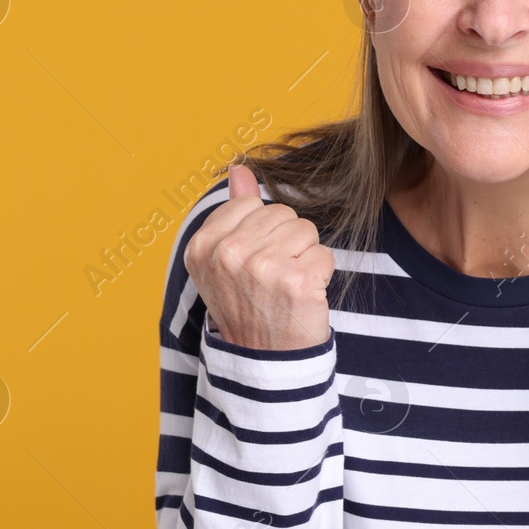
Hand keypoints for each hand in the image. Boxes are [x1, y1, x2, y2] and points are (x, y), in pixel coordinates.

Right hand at [182, 164, 334, 351]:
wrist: (263, 360)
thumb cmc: (247, 306)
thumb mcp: (224, 260)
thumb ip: (233, 210)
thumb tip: (239, 168)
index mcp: (203, 246)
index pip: (252, 204)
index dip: (262, 231)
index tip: (252, 263)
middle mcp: (228, 255)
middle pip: (282, 214)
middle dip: (286, 242)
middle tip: (272, 279)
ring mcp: (262, 268)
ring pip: (306, 231)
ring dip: (305, 257)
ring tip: (286, 286)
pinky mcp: (297, 281)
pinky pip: (325, 254)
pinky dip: (321, 274)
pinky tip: (303, 296)